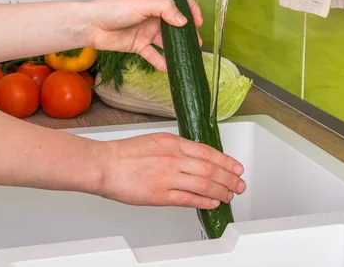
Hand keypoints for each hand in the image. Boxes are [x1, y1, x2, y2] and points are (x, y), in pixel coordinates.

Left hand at [86, 0, 202, 71]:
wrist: (90, 25)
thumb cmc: (111, 8)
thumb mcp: (141, 4)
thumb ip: (165, 9)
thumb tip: (183, 21)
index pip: (179, 1)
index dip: (191, 10)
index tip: (198, 22)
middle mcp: (152, 14)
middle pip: (175, 24)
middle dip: (187, 33)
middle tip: (196, 43)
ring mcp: (146, 30)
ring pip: (166, 41)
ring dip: (177, 49)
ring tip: (187, 57)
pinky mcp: (139, 45)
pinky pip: (154, 55)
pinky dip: (162, 62)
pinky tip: (170, 68)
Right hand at [95, 132, 245, 208]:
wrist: (104, 165)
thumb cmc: (125, 153)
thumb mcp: (156, 140)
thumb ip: (177, 148)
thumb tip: (196, 157)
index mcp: (173, 143)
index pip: (208, 152)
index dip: (226, 162)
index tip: (237, 168)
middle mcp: (173, 158)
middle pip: (210, 169)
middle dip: (228, 178)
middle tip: (239, 184)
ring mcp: (167, 177)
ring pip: (203, 184)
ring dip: (220, 191)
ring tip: (229, 195)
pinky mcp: (160, 195)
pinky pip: (188, 199)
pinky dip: (203, 201)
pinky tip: (212, 203)